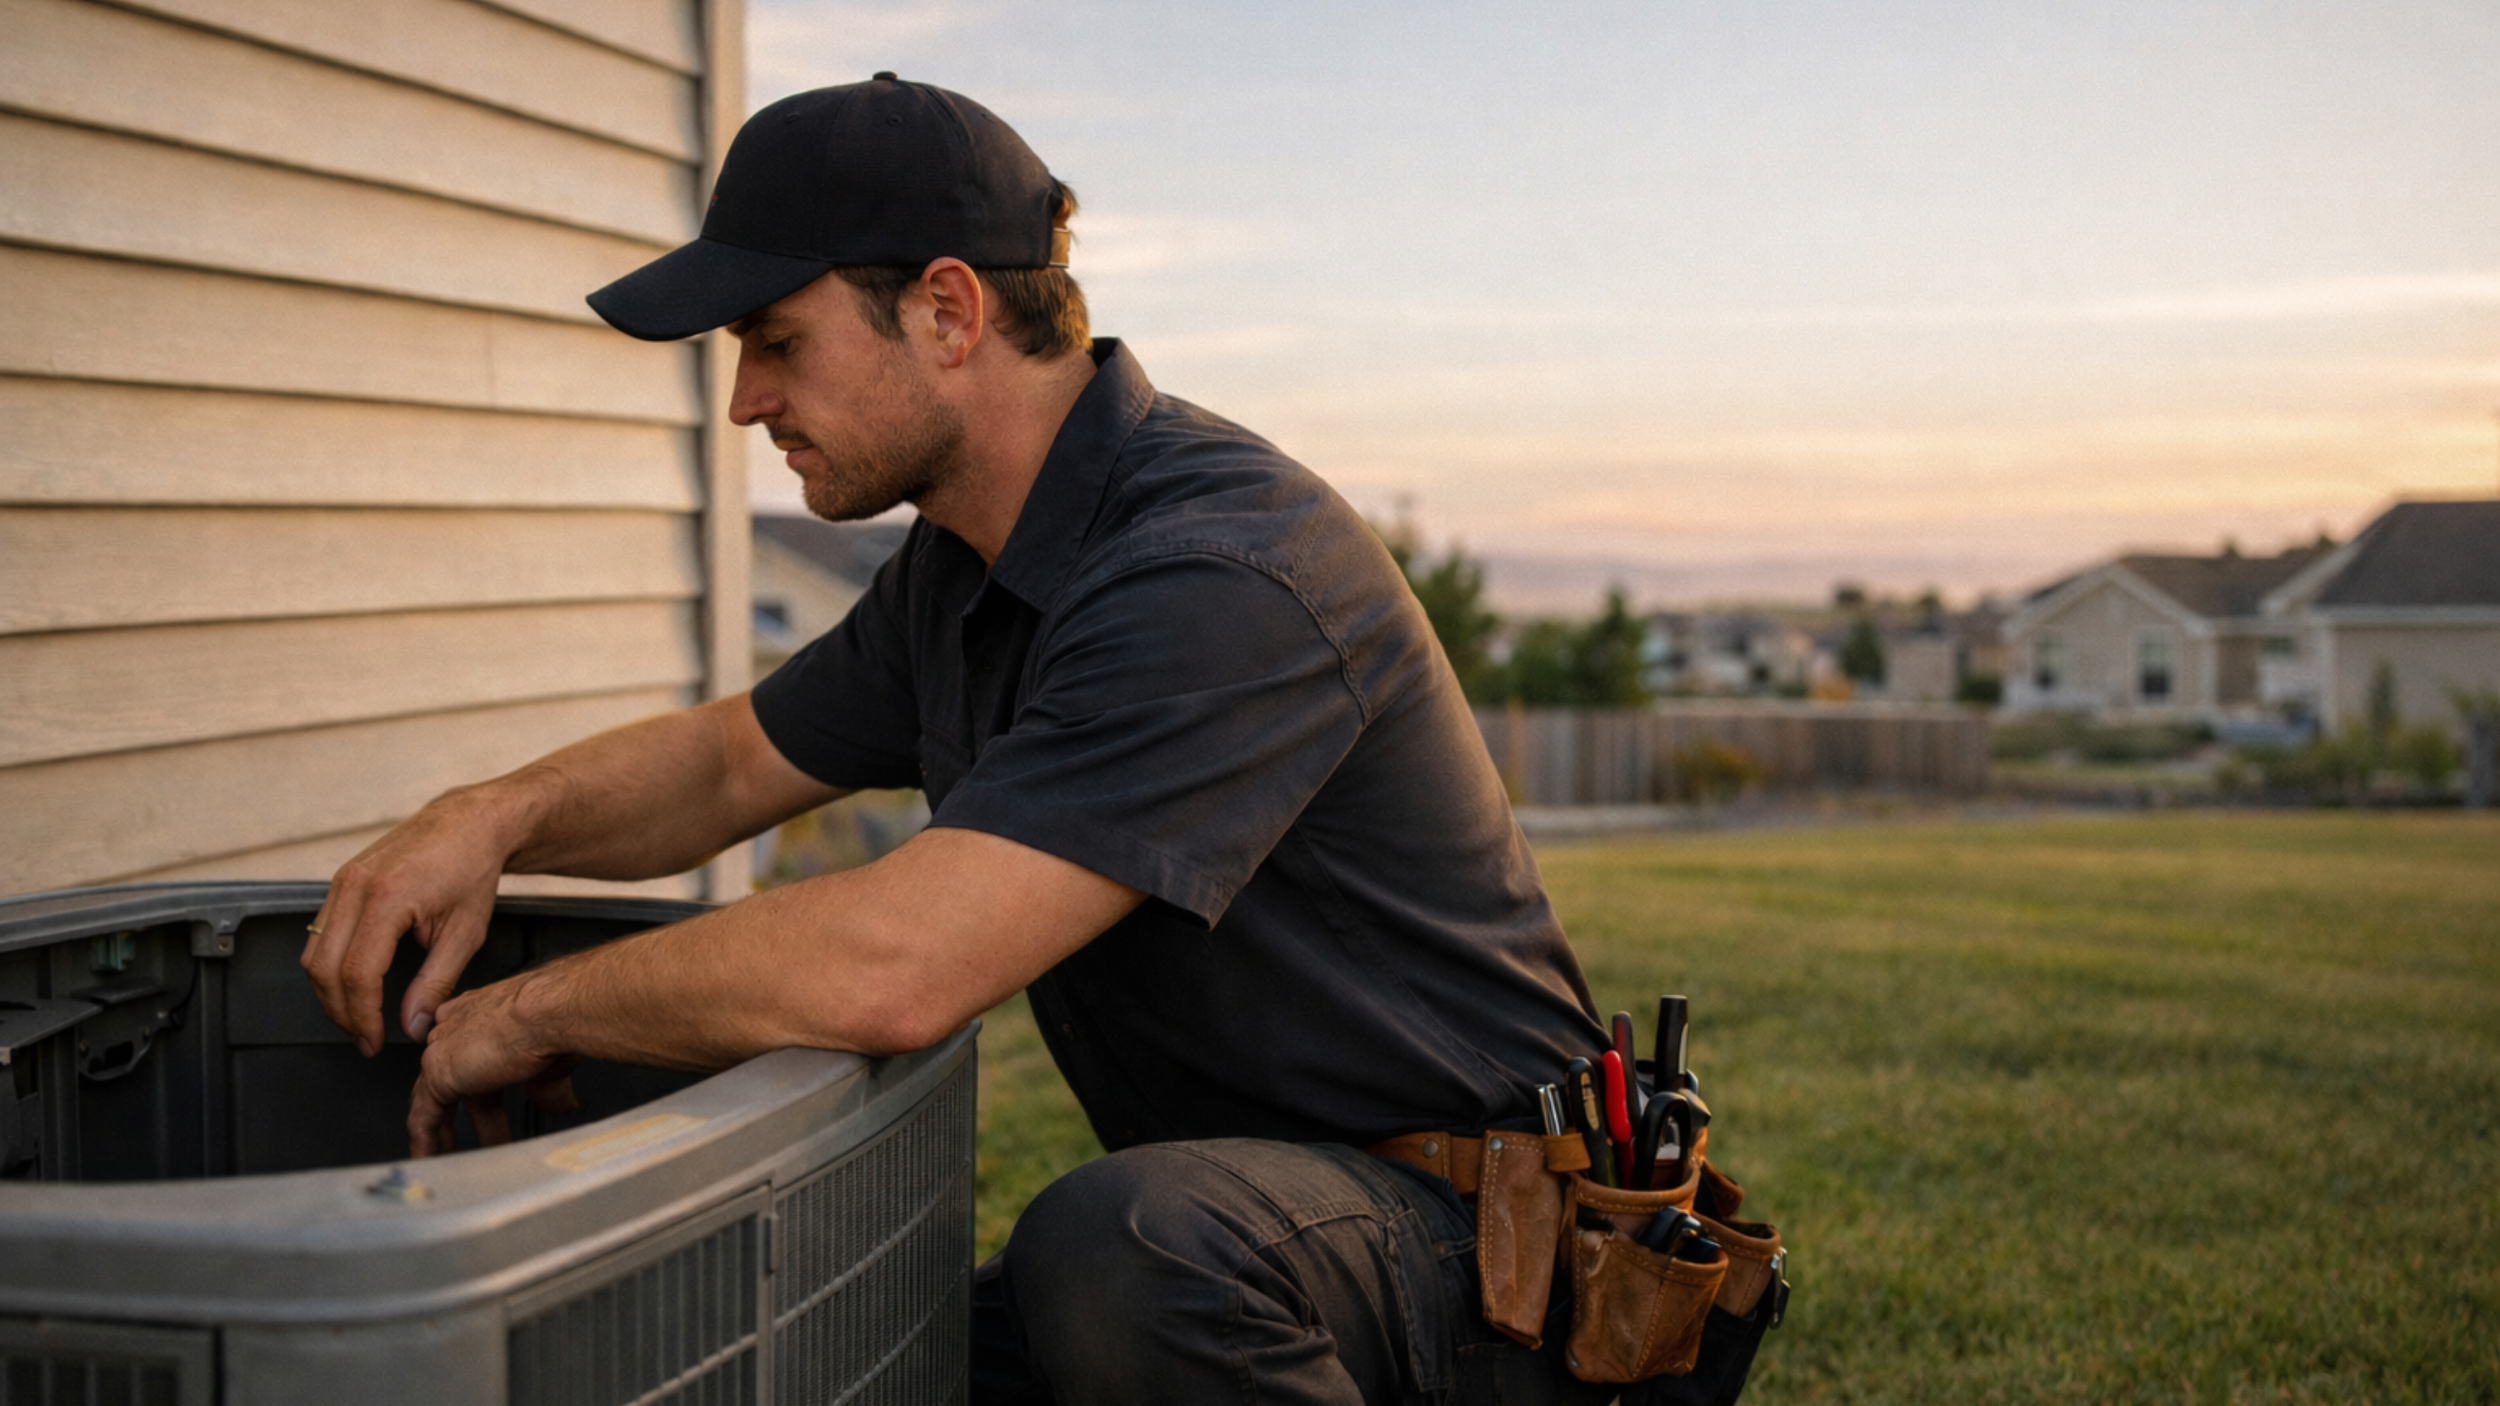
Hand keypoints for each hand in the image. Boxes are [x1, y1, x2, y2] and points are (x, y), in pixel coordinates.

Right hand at [302, 791, 518, 1055]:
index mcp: (386, 898)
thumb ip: (436, 984)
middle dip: (340, 1013)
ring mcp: (342, 881)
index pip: (357, 974)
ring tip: (358, 1020)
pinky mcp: (341, 881)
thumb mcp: (465, 934)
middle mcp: (354, 887)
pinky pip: (320, 933)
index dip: (362, 1017)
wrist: (469, 823)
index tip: (375, 1042)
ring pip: (313, 954)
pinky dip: (330, 966)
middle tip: (365, 1039)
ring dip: (329, 993)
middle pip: (323, 969)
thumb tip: (412, 1027)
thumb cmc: (472, 870)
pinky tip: (353, 986)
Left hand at [407, 970, 579, 1157]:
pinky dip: (426, 1140)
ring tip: (447, 1160)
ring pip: (431, 1098)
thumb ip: (546, 1086)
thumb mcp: (552, 1060)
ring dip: (442, 1132)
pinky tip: (431, 1159)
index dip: (479, 1086)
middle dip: (465, 1116)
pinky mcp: (439, 1073)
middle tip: (475, 1143)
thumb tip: (559, 1105)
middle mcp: (458, 1027)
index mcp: (484, 1016)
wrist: (550, 1009)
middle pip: (452, 1080)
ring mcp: (444, 1048)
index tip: (490, 1109)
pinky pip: (423, 1115)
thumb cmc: (556, 1016)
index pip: (472, 1055)